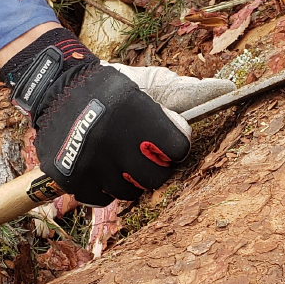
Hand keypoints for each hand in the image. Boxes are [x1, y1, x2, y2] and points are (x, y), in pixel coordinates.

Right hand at [0, 28, 231, 205]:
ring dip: (130, 178)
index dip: (175, 143)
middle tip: (144, 151)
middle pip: (156, 178)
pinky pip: (102, 200)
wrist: (56, 88)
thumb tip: (228, 88)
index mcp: (135, 112)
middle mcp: (110, 138)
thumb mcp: (148, 83)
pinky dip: (105, 187)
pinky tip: (102, 166)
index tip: (166, 135)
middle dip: (155, 165)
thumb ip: (186, 92)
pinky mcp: (69, 177)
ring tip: (121, 156)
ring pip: (129, 192)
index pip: (178, 149)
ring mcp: (87, 160)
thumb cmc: (113, 88)